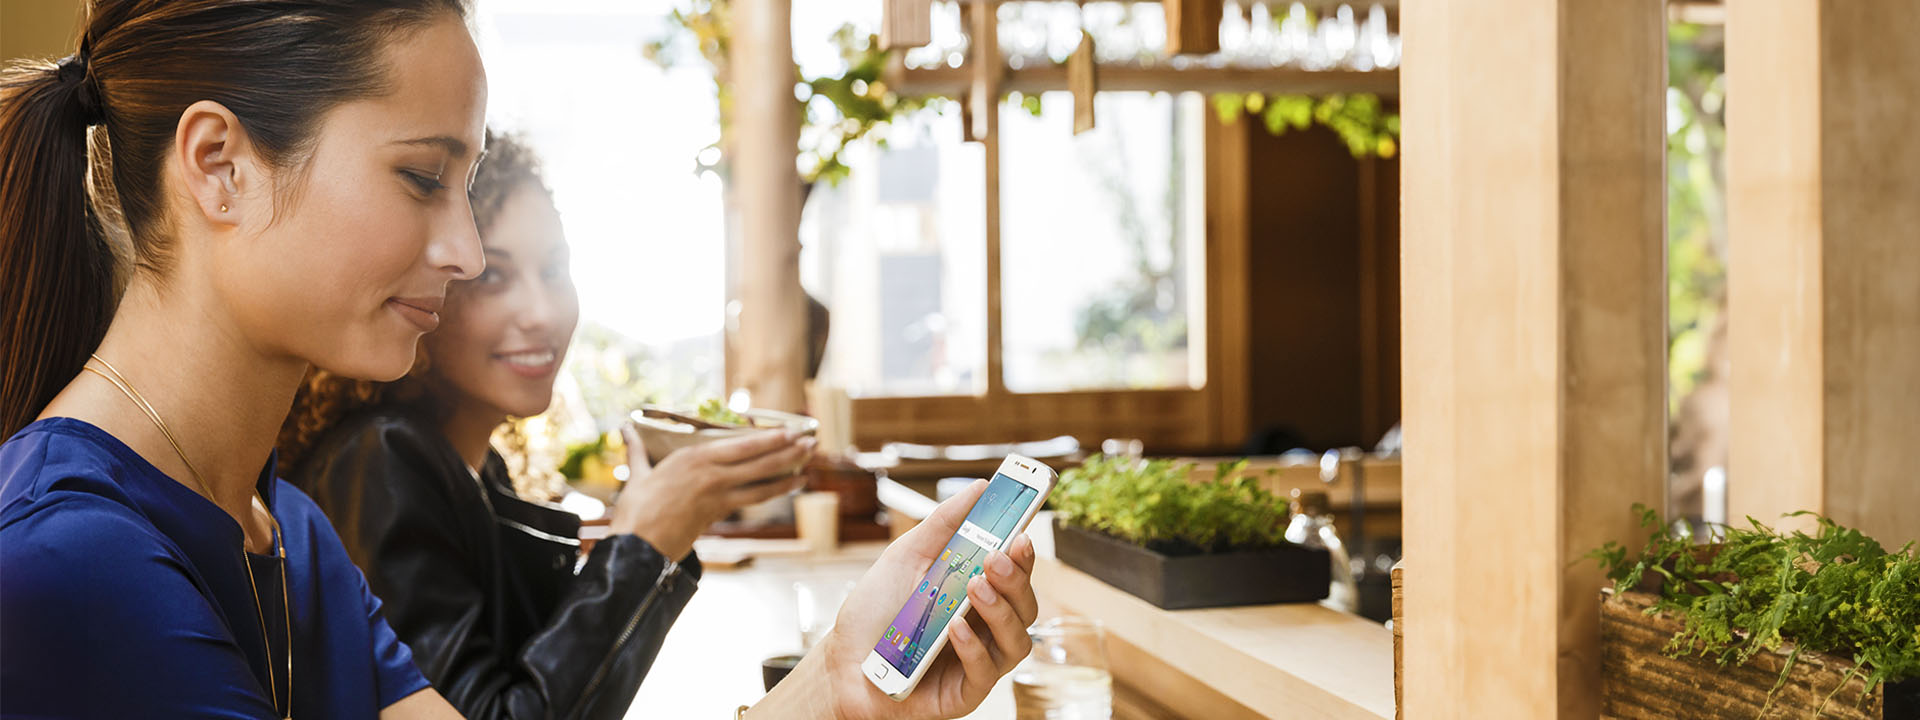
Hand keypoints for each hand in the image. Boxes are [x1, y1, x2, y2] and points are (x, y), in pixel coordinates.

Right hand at [609, 425, 814, 558]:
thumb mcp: (637, 474)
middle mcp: (712, 473)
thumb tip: (625, 427)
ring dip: (789, 470)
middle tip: (812, 441)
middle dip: (789, 450)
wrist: (639, 545)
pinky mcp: (720, 513)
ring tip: (810, 461)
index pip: (742, 444)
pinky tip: (792, 483)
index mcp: (694, 457)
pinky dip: (776, 490)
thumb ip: (636, 449)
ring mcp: (719, 495)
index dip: (770, 438)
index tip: (789, 431)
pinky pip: (755, 499)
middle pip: (759, 460)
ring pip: (763, 481)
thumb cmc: (635, 509)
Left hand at [754, 480, 1040, 719]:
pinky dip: (973, 647)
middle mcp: (985, 628)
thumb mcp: (905, 558)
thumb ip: (943, 524)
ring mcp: (978, 662)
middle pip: (1025, 607)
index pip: (1016, 575)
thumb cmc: (875, 612)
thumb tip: (979, 488)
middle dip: (1016, 580)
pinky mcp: (964, 693)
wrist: (840, 662)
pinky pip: (985, 672)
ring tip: (975, 587)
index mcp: (977, 595)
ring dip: (1001, 611)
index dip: (1024, 556)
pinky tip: (955, 628)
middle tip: (995, 558)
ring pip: (1016, 641)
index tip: (1020, 534)